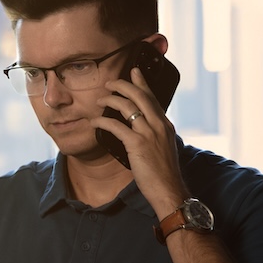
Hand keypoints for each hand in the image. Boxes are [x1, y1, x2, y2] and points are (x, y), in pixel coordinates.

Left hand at [94, 67, 186, 214]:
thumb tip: (142, 130)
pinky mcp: (137, 144)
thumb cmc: (163, 174)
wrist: (169, 190)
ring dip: (110, 100)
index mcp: (165, 125)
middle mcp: (159, 125)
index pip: (153, 98)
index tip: (134, 71)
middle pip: (140, 96)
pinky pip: (116, 126)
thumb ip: (155, 136)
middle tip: (109, 82)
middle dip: (123, 85)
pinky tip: (94, 122)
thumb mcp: (163, 149)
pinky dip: (102, 122)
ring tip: (99, 100)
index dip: (142, 83)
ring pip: (128, 106)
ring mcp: (149, 134)